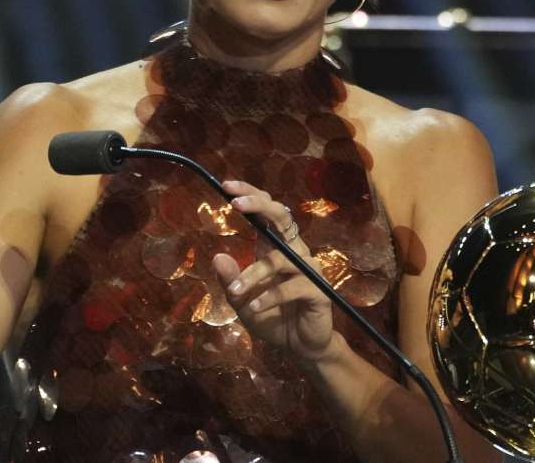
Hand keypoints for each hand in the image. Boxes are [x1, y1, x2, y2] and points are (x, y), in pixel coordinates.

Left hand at [213, 180, 335, 362]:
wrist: (300, 347)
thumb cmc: (272, 318)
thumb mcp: (241, 301)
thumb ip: (230, 280)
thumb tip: (217, 256)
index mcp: (276, 247)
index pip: (267, 212)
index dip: (251, 195)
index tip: (226, 186)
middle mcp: (294, 251)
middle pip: (282, 217)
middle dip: (259, 206)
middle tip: (235, 205)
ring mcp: (308, 269)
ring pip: (279, 259)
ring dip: (253, 274)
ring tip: (235, 291)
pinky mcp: (318, 291)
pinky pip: (292, 287)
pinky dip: (270, 297)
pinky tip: (255, 308)